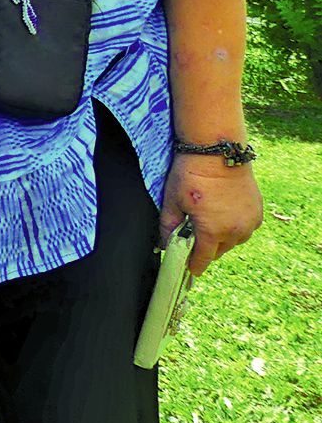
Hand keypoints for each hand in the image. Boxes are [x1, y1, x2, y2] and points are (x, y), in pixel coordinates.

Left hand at [162, 152, 262, 274]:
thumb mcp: (172, 201)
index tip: (190, 270)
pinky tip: (223, 213)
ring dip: (221, 238)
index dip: (194, 266)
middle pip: (218, 251)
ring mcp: (249, 222)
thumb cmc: (191, 174)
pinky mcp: (258, 213)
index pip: (203, 259)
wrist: (218, 152)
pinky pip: (245, 229)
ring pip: (233, 241)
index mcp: (212, 231)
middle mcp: (235, 231)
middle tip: (194, 236)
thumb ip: (167, 227)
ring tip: (209, 221)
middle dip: (205, 248)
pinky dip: (234, 227)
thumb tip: (164, 245)